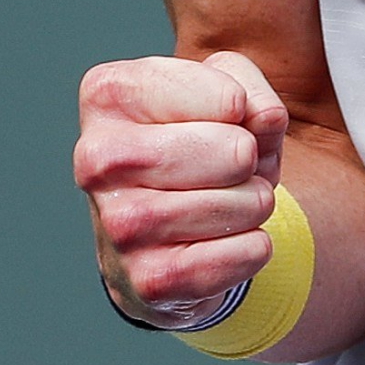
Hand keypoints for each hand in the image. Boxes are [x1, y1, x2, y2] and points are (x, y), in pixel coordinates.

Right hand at [75, 50, 287, 326]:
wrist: (162, 235)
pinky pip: (241, 255)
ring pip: (242, 205)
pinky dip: (253, 247)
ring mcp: (118, 224)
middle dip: (254, 161)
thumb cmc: (194, 146)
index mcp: (108, 95)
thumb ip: (250, 84)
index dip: (246, 110)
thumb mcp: (222, 93)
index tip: (224, 117)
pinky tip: (223, 241)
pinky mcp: (147, 279)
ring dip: (255, 204)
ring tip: (227, 203)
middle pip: (236, 152)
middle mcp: (98, 158)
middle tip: (232, 167)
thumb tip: (266, 118)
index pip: (229, 97)